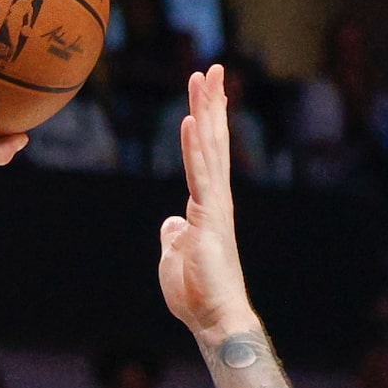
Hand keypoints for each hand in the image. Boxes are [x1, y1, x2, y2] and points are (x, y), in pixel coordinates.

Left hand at [158, 65, 256, 339]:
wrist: (214, 319)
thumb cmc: (196, 293)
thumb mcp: (175, 256)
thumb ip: (176, 234)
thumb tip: (172, 222)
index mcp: (206, 206)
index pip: (206, 155)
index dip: (207, 121)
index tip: (207, 92)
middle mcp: (215, 199)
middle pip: (212, 141)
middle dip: (211, 103)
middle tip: (211, 68)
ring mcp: (214, 207)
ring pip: (209, 149)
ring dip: (206, 111)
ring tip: (204, 77)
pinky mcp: (208, 219)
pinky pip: (200, 175)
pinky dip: (194, 147)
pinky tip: (192, 120)